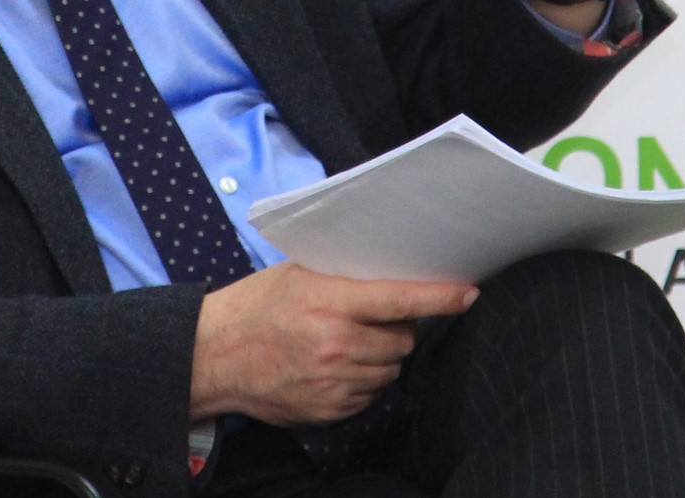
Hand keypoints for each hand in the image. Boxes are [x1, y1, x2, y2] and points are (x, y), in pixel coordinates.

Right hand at [188, 264, 476, 424]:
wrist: (216, 355)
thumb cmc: (259, 305)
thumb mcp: (300, 274)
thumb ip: (348, 278)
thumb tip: (399, 277)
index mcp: (330, 302)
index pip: (401, 299)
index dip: (440, 297)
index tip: (468, 293)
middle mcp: (336, 344)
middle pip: (404, 340)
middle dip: (399, 328)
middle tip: (373, 316)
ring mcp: (334, 382)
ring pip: (391, 369)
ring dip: (383, 355)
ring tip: (350, 340)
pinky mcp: (330, 410)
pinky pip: (372, 394)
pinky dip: (365, 379)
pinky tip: (337, 364)